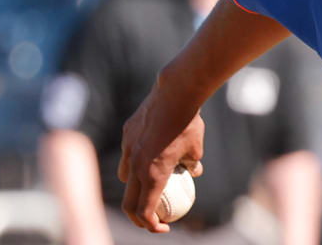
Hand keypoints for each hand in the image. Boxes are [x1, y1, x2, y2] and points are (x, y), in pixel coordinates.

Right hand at [118, 90, 204, 232]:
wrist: (175, 94)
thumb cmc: (190, 123)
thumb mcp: (197, 149)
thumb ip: (193, 165)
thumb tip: (195, 173)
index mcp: (153, 174)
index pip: (146, 211)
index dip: (152, 225)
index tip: (163, 227)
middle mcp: (136, 165)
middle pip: (129, 202)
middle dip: (138, 217)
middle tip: (151, 219)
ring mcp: (128, 149)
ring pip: (125, 177)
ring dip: (134, 188)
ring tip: (147, 187)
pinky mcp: (126, 134)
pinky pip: (128, 153)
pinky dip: (135, 161)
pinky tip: (148, 154)